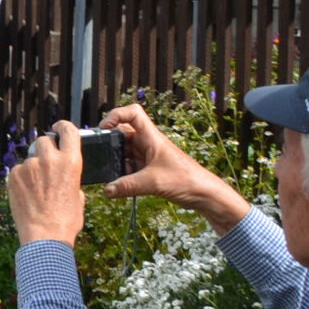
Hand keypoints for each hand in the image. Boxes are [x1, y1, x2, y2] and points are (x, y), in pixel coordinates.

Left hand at [6, 122, 87, 246]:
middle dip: (45, 150)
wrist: (44, 237)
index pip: (68, 131)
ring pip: (30, 158)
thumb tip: (65, 175)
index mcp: (70, 162)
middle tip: (47, 166)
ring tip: (37, 189)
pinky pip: (19, 170)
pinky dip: (22, 179)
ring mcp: (29, 165)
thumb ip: (72, 180)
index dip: (63, 127)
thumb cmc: (65, 221)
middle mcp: (49, 159)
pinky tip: (28, 194)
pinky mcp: (14, 174)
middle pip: (44, 141)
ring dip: (33, 168)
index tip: (58, 127)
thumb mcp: (79, 198)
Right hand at [99, 103, 252, 232]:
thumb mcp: (153, 183)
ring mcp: (150, 156)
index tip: (105, 128)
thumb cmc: (187, 180)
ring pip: (127, 151)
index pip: (132, 112)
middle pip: (124, 133)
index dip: (116, 115)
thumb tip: (107, 190)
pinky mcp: (151, 169)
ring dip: (119, 160)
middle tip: (103, 153)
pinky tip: (124, 183)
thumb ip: (127, 186)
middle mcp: (149, 143)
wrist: (206, 195)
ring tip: (113, 172)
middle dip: (113, 143)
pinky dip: (125, 172)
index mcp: (152, 137)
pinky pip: (132, 165)